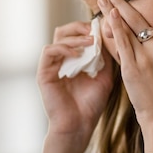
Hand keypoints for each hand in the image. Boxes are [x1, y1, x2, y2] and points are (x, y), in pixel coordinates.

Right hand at [37, 21, 114, 137]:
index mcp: (74, 59)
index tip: (103, 28)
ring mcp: (51, 65)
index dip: (89, 28)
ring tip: (90, 41)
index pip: (77, 34)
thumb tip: (109, 36)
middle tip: (94, 30)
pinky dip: (64, 49)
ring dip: (75, 37)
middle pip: (65, 31)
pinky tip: (78, 55)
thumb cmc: (91, 104)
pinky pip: (49, 51)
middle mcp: (61, 60)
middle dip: (80, 27)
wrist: (79, 125)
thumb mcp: (104, 76)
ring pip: (58, 38)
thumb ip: (105, 57)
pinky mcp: (43, 72)